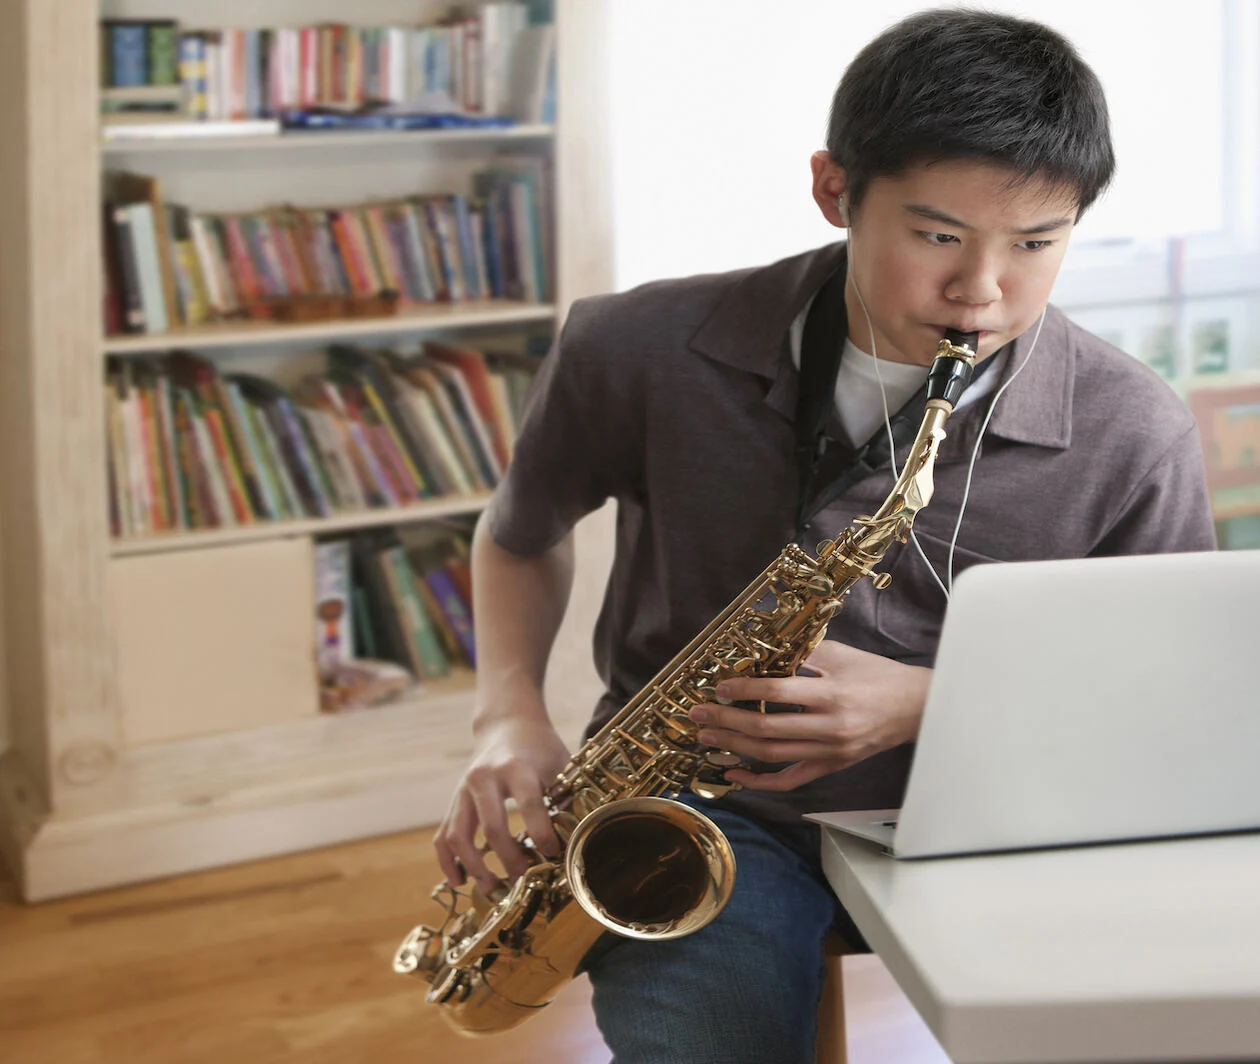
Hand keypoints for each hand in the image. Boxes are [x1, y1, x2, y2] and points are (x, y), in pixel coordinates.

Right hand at [434, 708, 570, 893]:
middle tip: (522, 879)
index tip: (552, 854)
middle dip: (508, 858)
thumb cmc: (539, 748)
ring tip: (490, 887)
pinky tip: (458, 881)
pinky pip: (443, 836)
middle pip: (492, 826)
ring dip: (473, 866)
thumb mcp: (559, 764)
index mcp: (516, 767)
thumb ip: (567, 798)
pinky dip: (447, 861)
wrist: (507, 724)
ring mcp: (464, 791)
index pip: (529, 804)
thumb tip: (577, 840)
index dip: (542, 834)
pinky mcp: (454, 802)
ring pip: (459, 835)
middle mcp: (485, 778)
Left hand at [688, 640, 930, 791]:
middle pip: (766, 729)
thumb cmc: (877, 675)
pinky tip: (734, 773)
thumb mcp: (842, 654)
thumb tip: (759, 654)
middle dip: (725, 721)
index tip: (719, 687)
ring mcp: (831, 752)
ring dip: (734, 747)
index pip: (776, 693)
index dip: (742, 690)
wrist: (916, 707)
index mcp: (832, 693)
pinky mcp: (832, 766)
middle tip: (698, 714)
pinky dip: (759, 781)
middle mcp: (830, 727)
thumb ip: (803, 653)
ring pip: (772, 756)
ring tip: (706, 738)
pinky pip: (790, 780)